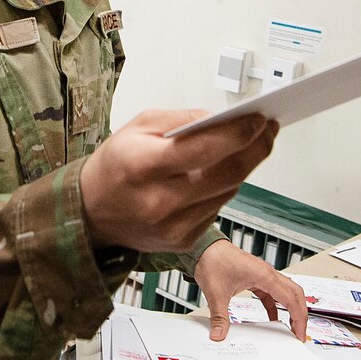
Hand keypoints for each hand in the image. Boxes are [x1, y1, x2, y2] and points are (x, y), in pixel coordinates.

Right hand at [81, 110, 277, 251]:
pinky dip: (225, 187)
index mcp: (142, 165)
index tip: (259, 118)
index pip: (205, 148)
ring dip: (244, 166)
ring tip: (253, 143)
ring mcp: (173, 226)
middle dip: (255, 148)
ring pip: (228, 191)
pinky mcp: (183, 241)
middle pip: (226, 174)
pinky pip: (218, 208)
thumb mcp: (138, 126)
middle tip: (268, 129)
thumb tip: (223, 119)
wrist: (91, 213)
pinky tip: (223, 171)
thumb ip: (182, 120)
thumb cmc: (116, 164)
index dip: (239, 132)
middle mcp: (159, 201)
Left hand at [194, 238, 310, 342]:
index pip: (291, 299)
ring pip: (287, 292)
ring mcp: (264, 274)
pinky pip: (273, 293)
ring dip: (291, 309)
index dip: (299, 318)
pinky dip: (277, 306)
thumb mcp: (216, 294)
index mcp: (264, 276)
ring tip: (291, 328)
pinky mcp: (257, 277)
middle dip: (301, 314)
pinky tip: (273, 319)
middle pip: (295, 294)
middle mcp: (268, 273)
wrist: (204, 247)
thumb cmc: (212, 261)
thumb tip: (219, 335)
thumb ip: (219, 317)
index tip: (299, 334)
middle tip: (299, 334)